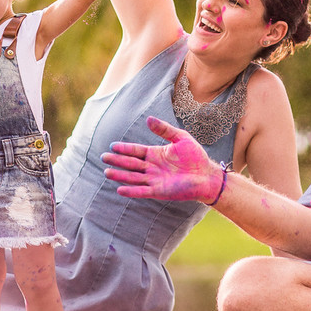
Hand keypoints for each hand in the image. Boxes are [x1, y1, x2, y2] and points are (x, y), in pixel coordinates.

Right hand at [103, 116, 221, 202]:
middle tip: (103, 157)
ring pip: (133, 177)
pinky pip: (142, 191)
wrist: (207, 175)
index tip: (112, 146)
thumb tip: (148, 119)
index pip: (136, 150)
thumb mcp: (180, 138)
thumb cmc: (195, 156)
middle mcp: (152, 167)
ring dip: (120, 175)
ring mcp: (154, 179)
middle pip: (131, 163)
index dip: (124, 149)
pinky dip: (131, 190)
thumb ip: (164, 129)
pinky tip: (119, 189)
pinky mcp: (159, 191)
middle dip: (118, 160)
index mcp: (155, 154)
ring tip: (107, 172)